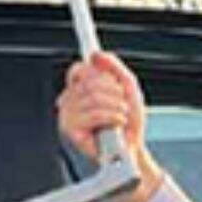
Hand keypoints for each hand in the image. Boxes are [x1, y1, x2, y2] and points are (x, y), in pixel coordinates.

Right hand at [57, 52, 162, 201]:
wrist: (133, 151)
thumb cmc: (128, 125)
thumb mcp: (128, 89)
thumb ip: (114, 68)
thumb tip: (96, 54)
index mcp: (81, 90)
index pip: (79, 69)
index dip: (87, 65)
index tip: (88, 51)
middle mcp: (71, 101)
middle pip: (88, 79)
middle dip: (113, 91)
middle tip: (119, 105)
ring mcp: (69, 116)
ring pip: (92, 95)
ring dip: (115, 107)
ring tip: (118, 117)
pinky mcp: (71, 130)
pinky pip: (92, 112)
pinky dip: (111, 117)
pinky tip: (113, 125)